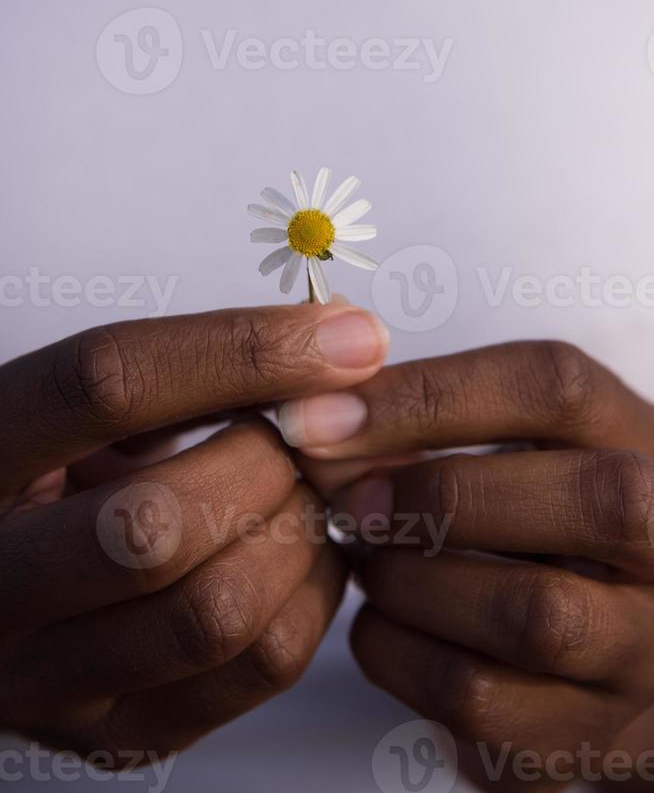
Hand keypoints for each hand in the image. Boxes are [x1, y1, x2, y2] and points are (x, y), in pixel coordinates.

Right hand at [0, 303, 387, 763]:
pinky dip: (313, 594)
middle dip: (266, 464)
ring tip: (300, 492)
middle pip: (156, 524)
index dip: (240, 352)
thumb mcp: (79, 412)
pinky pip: (258, 669)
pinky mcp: (118, 734)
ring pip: (215, 614)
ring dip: (296, 535)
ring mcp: (49, 679)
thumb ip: (177, 376)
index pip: (105, 386)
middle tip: (299, 436)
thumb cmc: (50, 481)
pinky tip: (302, 550)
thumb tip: (325, 339)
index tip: (341, 336)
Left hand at [283, 341, 653, 789]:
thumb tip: (319, 423)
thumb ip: (440, 423)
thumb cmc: (551, 521)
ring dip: (411, 583)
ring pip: (533, 615)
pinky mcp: (595, 734)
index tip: (318, 415)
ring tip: (371, 562)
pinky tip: (384, 624)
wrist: (622, 642)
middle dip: (437, 495)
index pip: (551, 387)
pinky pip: (484, 702)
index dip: (425, 396)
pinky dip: (400, 656)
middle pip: (588, 500)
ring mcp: (645, 648)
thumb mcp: (525, 446)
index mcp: (638, 438)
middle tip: (350, 502)